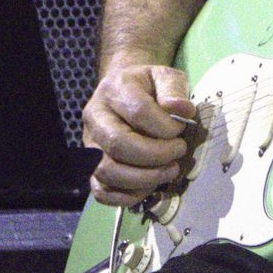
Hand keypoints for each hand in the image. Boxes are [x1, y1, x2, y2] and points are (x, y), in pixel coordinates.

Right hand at [81, 63, 197, 206]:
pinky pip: (101, 191)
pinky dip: (128, 196)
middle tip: (179, 152)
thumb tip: (183, 110)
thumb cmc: (149, 87)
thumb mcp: (165, 76)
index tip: (181, 129)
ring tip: (169, 170)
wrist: (123, 91)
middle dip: (156, 155)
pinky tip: (150, 185)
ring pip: (107, 171)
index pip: (138, 112)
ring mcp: (90, 144)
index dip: (165, 126)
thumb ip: (174, 89)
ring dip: (144, 178)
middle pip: (118, 144)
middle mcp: (95, 116)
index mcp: (114, 89)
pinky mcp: (91, 167)